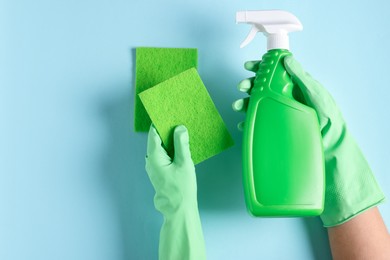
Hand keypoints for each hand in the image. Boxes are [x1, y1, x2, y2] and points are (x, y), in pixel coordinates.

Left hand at [145, 125, 205, 259]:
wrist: (179, 209)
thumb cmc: (181, 188)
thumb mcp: (184, 163)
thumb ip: (181, 144)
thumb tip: (180, 128)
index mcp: (154, 156)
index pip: (154, 133)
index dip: (160, 122)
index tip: (168, 113)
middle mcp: (150, 161)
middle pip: (156, 140)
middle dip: (166, 130)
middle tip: (177, 120)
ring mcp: (154, 167)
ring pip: (160, 148)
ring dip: (168, 140)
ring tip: (180, 130)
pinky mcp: (160, 172)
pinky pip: (163, 155)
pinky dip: (170, 149)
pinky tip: (180, 146)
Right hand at [234, 57, 384, 226]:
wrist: (331, 150)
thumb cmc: (329, 121)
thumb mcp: (317, 95)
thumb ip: (301, 77)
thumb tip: (287, 59)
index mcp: (296, 88)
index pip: (276, 74)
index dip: (261, 68)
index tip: (249, 67)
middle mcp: (286, 99)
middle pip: (263, 88)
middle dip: (249, 86)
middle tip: (241, 88)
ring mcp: (280, 115)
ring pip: (258, 105)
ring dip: (245, 104)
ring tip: (238, 107)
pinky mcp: (276, 130)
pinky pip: (259, 124)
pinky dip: (248, 124)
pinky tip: (243, 125)